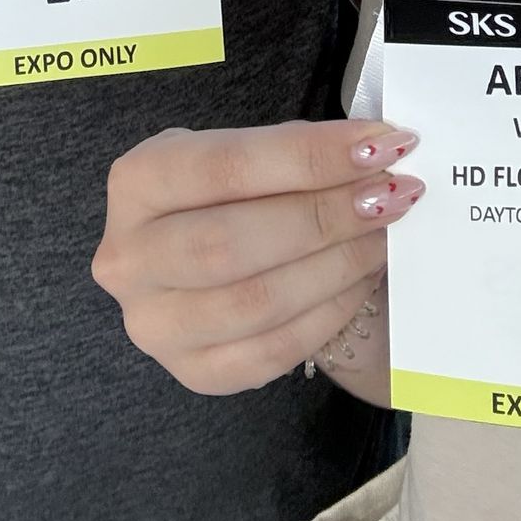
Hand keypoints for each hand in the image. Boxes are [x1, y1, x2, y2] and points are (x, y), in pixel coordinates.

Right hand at [95, 119, 420, 393]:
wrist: (220, 261)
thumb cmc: (239, 193)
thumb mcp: (249, 153)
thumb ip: (299, 152)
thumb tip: (379, 152)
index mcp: (137, 181)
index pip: (225, 166)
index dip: (309, 157)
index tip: (381, 148)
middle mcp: (129, 258)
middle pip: (231, 242)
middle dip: (325, 216)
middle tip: (391, 195)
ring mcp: (154, 325)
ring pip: (254, 302)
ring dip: (336, 265)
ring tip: (385, 235)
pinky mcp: (192, 373)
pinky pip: (271, 351)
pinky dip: (329, 312)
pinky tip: (362, 278)